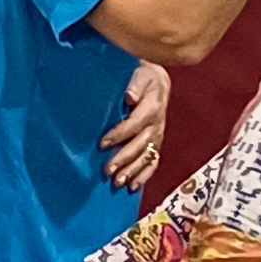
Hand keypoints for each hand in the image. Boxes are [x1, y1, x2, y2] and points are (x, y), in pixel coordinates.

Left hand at [101, 64, 168, 192]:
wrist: (158, 82)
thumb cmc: (144, 77)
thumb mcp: (140, 74)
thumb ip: (134, 85)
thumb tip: (129, 96)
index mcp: (151, 108)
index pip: (134, 124)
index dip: (118, 135)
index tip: (102, 144)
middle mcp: (157, 125)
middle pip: (140, 145)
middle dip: (124, 159)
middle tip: (107, 170)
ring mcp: (158, 137)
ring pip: (147, 157)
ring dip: (133, 171)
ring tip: (118, 183)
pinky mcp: (157, 144)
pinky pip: (153, 163)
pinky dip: (144, 176)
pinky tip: (133, 187)